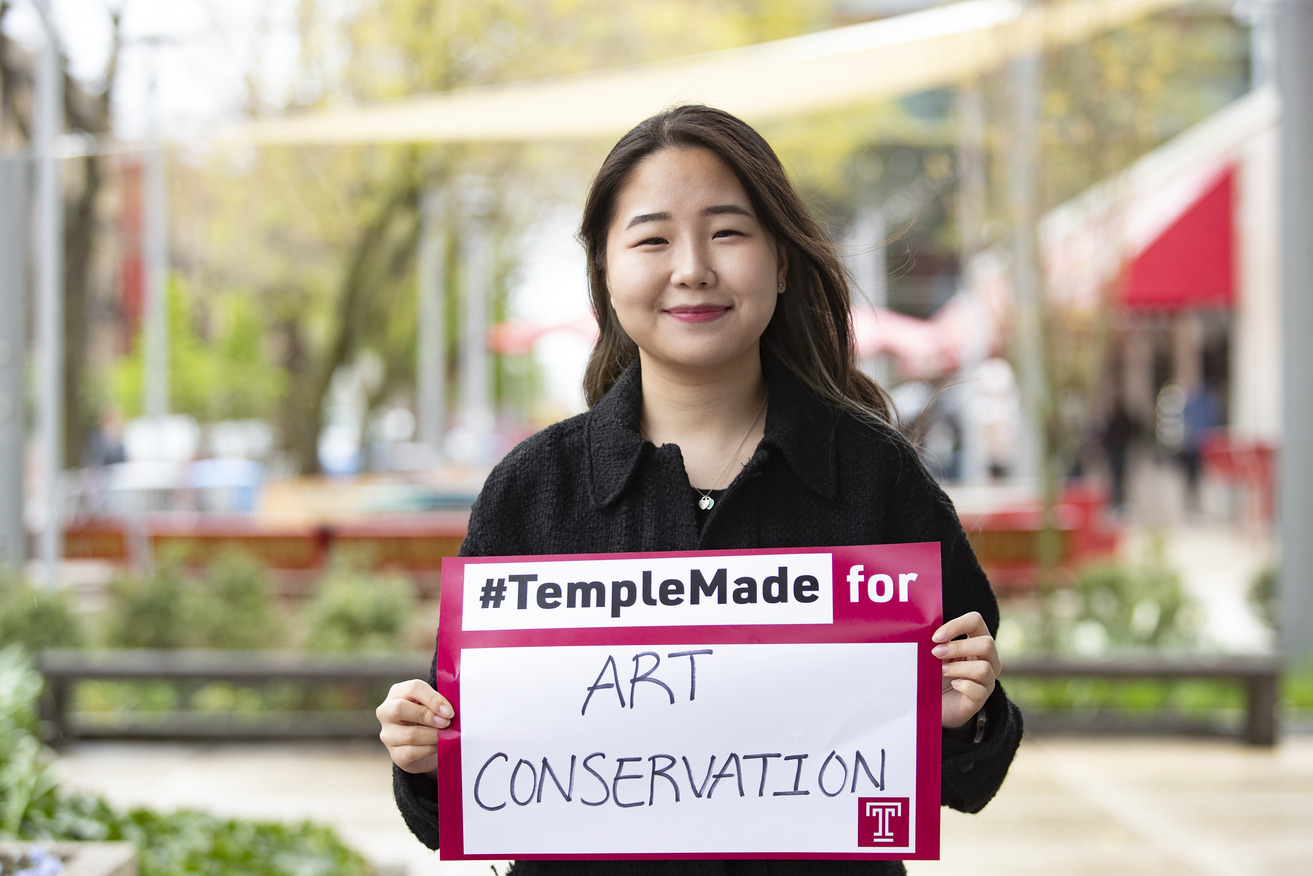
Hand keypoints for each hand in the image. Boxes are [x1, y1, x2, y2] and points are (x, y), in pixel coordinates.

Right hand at [376, 679, 454, 775]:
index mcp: (398, 692)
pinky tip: (439, 746)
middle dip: (427, 716)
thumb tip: (448, 710)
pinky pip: (412, 752)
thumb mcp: (433, 705)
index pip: (413, 688)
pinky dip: (430, 749)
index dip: (433, 699)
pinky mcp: (395, 754)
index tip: (449, 711)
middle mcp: (386, 712)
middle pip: (400, 708)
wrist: (424, 746)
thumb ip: (439, 703)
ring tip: (446, 735)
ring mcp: (388, 734)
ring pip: (409, 735)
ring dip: (433, 735)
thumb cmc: (430, 718)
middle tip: (446, 722)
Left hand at [932, 611, 999, 730]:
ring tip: (942, 672)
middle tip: (935, 654)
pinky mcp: (981, 698)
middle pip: (987, 644)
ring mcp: (987, 680)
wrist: (935, 704)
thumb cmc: (936, 674)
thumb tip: (925, 628)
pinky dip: (964, 685)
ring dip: (958, 668)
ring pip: (984, 668)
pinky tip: (953, 685)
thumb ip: (936, 641)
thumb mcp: (935, 654)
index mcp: (977, 641)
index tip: (936, 637)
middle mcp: (988, 659)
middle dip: (958, 647)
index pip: (976, 621)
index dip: (956, 625)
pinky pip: (979, 690)